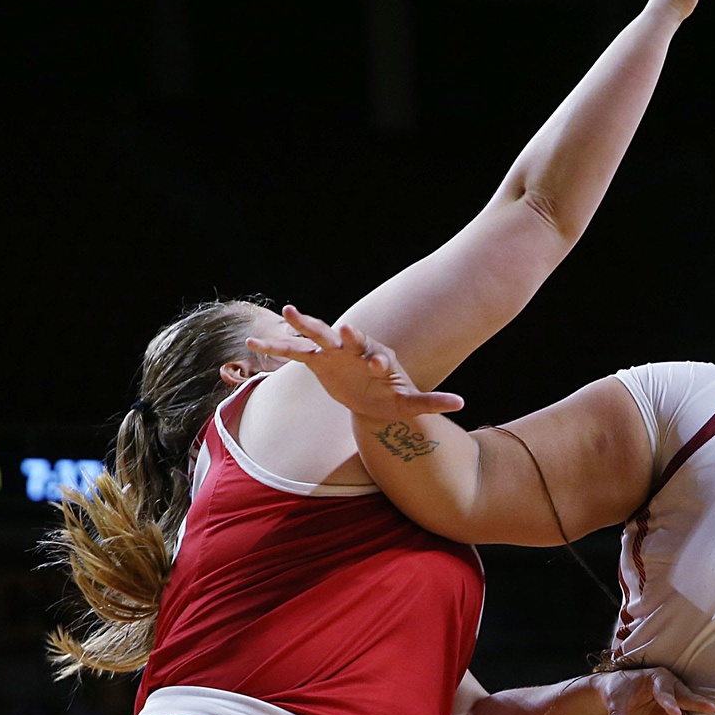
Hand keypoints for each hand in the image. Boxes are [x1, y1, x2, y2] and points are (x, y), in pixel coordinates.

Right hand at [246, 305, 465, 420]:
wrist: (372, 398)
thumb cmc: (393, 398)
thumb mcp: (411, 404)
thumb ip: (431, 402)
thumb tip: (462, 403)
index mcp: (377, 358)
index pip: (374, 354)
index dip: (375, 358)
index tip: (376, 363)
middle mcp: (354, 350)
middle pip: (346, 337)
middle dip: (341, 332)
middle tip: (339, 325)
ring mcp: (333, 353)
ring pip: (317, 336)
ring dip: (304, 325)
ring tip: (288, 310)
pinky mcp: (316, 361)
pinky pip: (294, 352)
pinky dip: (276, 347)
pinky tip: (252, 343)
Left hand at [592, 667, 714, 714]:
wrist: (613, 694)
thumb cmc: (617, 689)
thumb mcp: (614, 698)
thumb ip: (616, 713)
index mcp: (656, 679)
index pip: (665, 690)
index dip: (670, 701)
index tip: (676, 713)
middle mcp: (666, 691)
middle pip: (683, 699)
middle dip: (697, 705)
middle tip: (711, 709)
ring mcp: (665, 707)